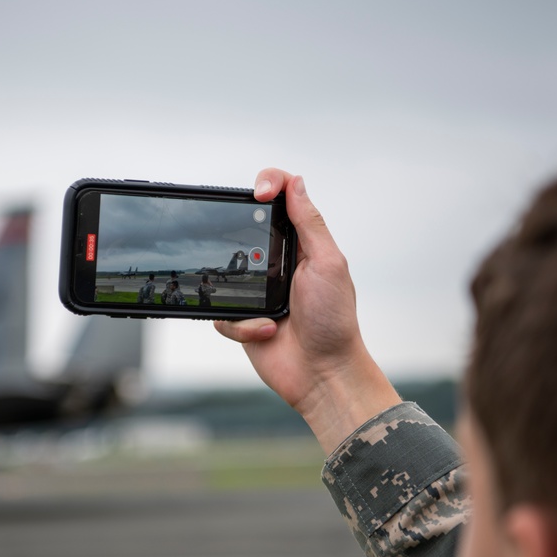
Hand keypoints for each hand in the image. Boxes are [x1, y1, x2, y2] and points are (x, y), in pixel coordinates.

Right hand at [215, 169, 399, 452]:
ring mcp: (258, 290)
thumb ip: (310, 222)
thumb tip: (295, 182)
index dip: (268, 185)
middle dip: (244, 244)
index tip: (260, 194)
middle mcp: (279, 262)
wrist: (322, 374)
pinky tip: (267, 332)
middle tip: (261, 266)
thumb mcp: (327, 263)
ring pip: (224, 272)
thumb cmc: (334, 321)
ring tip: (273, 314)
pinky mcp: (242, 318)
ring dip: (247, 296)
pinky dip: (243, 324)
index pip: (283, 197)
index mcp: (302, 244)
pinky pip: (222, 311)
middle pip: (245, 229)